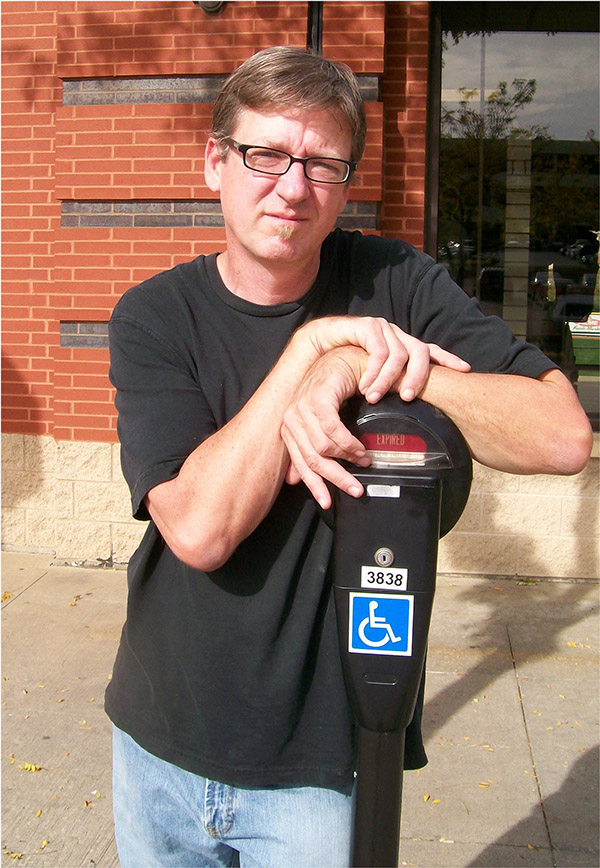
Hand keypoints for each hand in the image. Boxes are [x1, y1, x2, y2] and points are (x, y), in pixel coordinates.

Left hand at [281, 347, 372, 508]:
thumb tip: (294, 480)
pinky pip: (333, 431)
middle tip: (356, 489)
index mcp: (289, 427)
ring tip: (364, 460)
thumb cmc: (334, 390)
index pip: (300, 464)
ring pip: (324, 448)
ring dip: (348, 458)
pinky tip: (361, 448)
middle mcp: (291, 418)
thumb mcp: (320, 422)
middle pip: (313, 460)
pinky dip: (349, 443)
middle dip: (337, 478)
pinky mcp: (317, 398)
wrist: (343, 359)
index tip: (328, 503)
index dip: (315, 486)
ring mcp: (302, 407)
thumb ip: (308, 447)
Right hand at [294, 316, 469, 402]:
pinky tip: (365, 385)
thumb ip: (392, 391)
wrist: (318, 346)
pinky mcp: (368, 327)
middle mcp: (398, 336)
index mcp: (404, 347)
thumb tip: (413, 410)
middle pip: (421, 352)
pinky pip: (379, 350)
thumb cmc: (345, 367)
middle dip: (418, 377)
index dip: (448, 358)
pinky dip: (374, 370)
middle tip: (407, 398)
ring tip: (376, 396)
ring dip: (389, 379)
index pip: (432, 351)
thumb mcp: (374, 382)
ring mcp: (384, 330)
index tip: (464, 369)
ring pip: (400, 354)